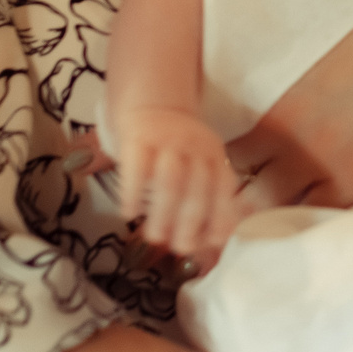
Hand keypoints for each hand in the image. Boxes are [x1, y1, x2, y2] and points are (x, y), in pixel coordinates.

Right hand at [111, 106, 247, 259]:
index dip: (220, 216)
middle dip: (190, 224)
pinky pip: (137, 168)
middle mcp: (195, 146)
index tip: (211, 242)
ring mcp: (166, 140)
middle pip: (196, 189)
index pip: (223, 187)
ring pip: (170, 181)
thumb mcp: (201, 162)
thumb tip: (215, 239)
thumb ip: (208, 195)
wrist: (153, 103)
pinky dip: (133, 194)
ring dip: (163, 214)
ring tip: (155, 238)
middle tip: (180, 248)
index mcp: (214, 154)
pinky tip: (129, 214)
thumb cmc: (178, 148)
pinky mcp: (138, 138)